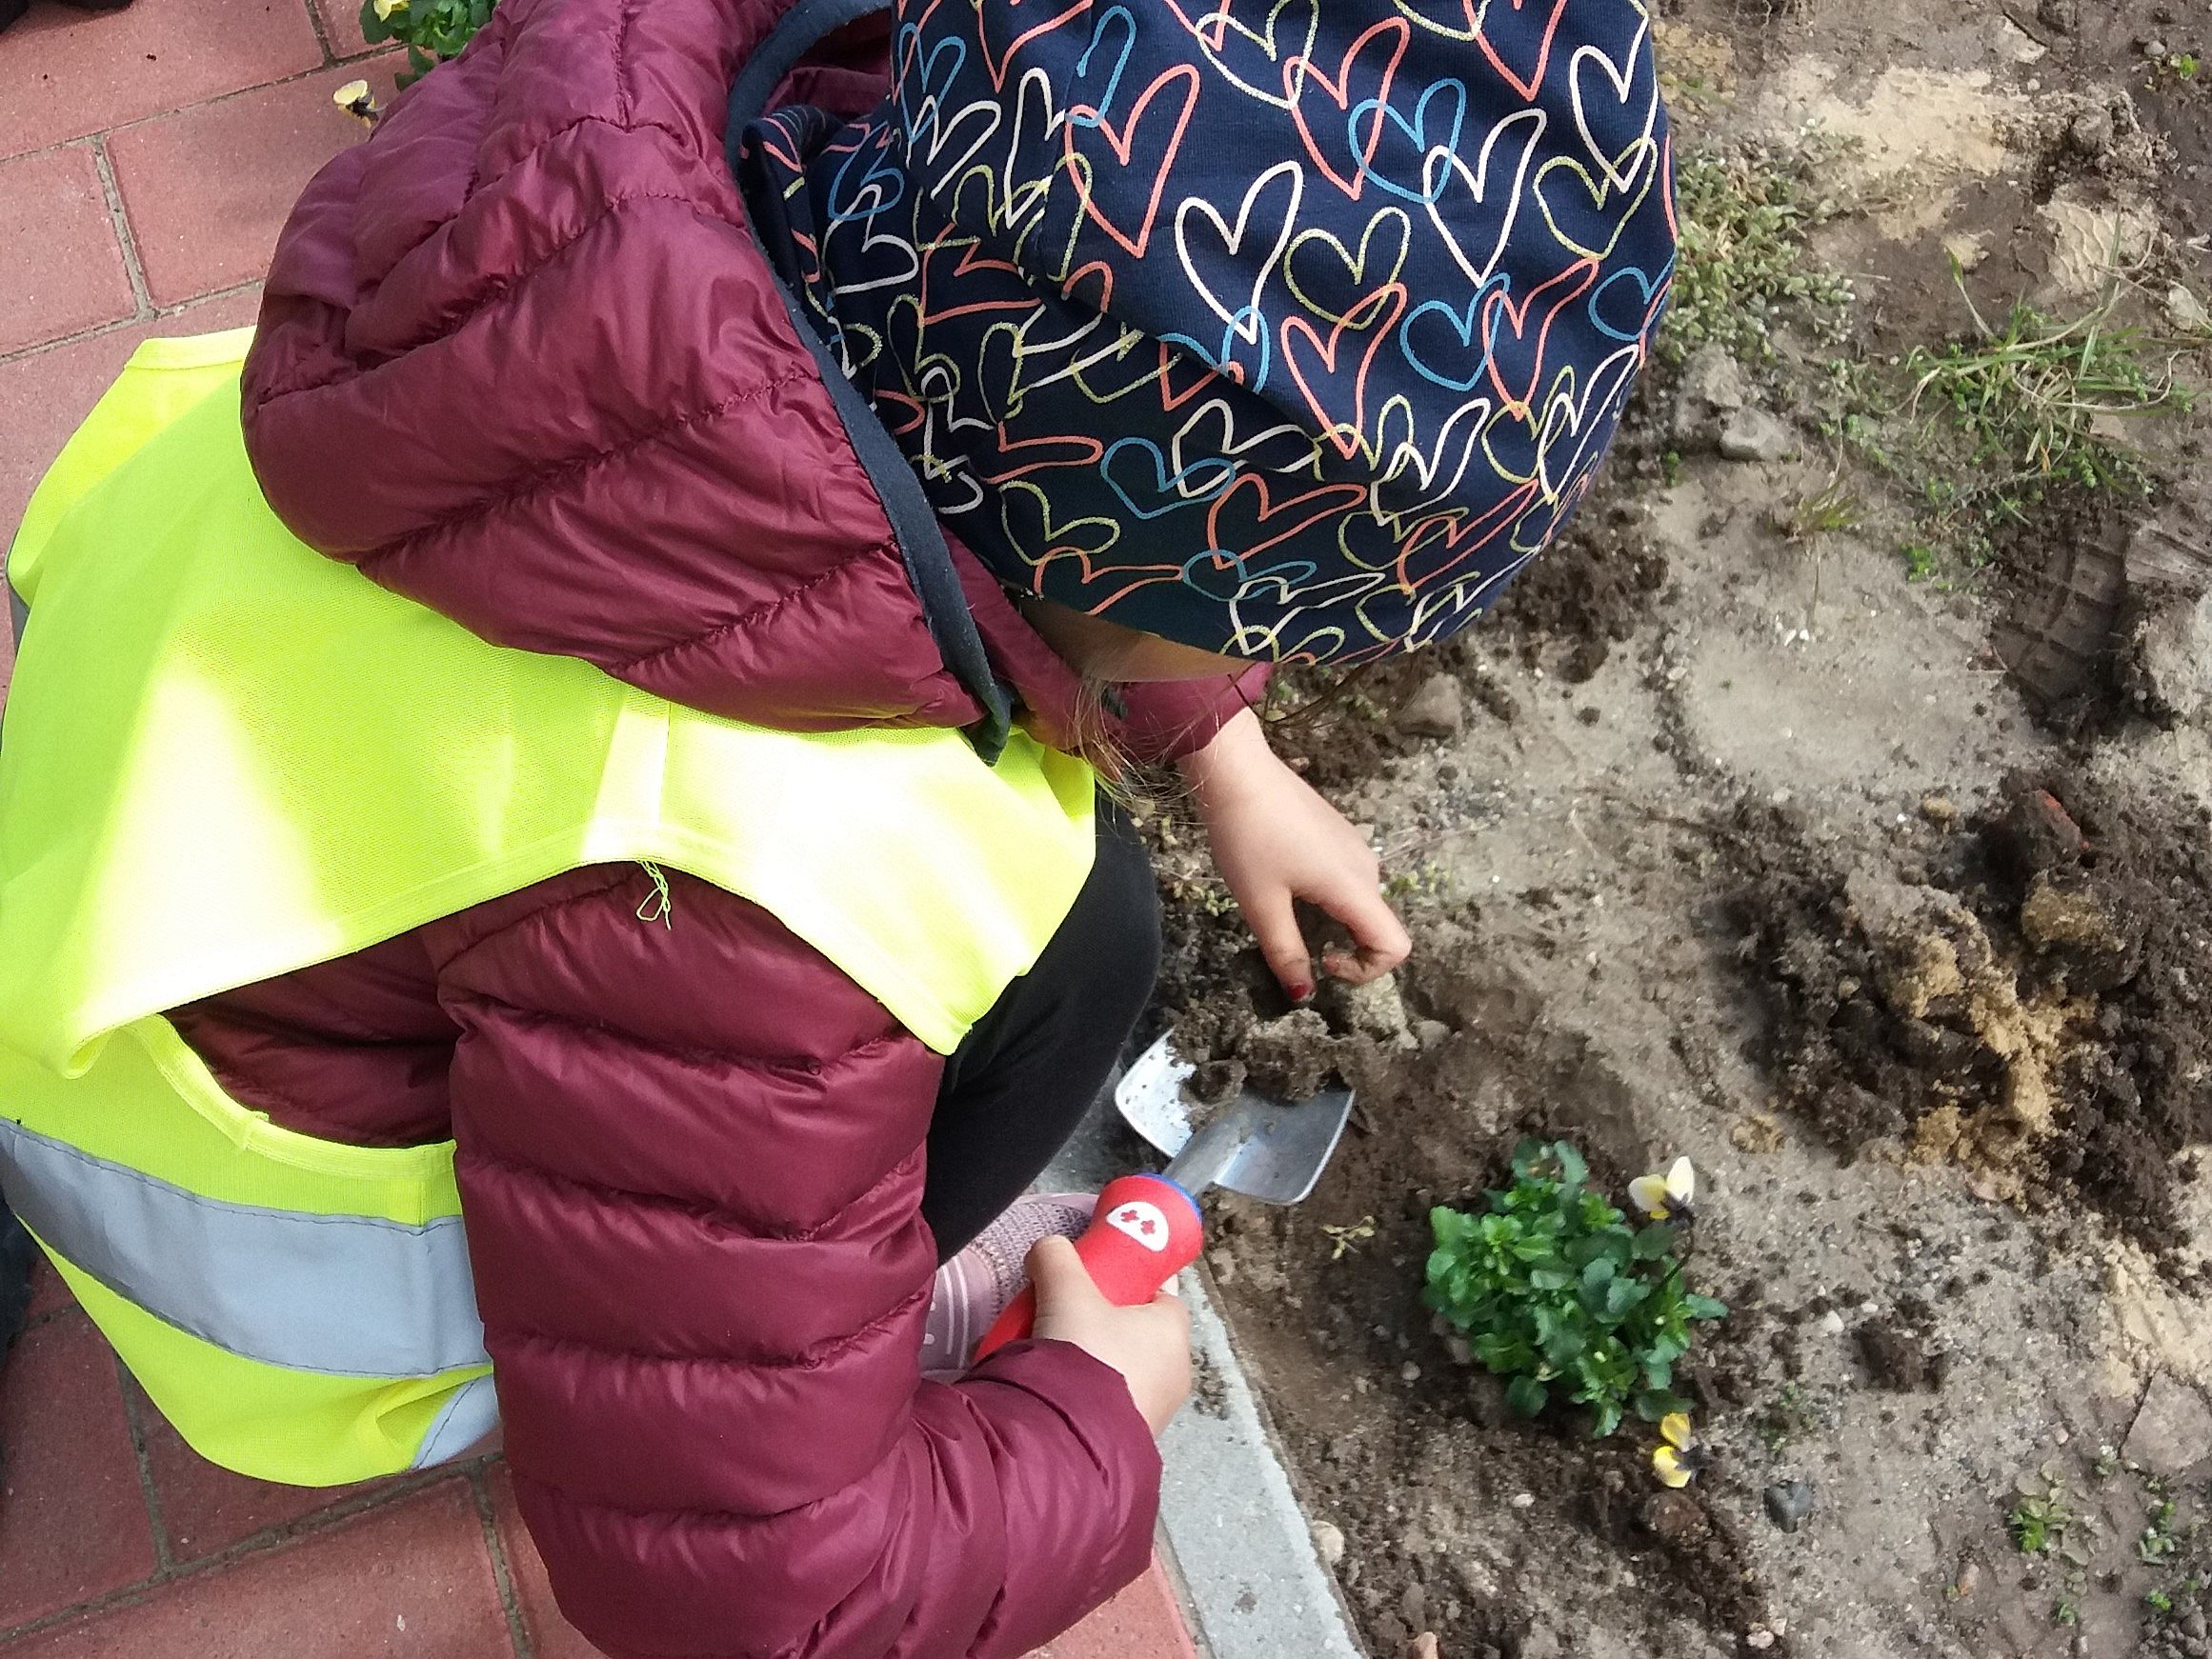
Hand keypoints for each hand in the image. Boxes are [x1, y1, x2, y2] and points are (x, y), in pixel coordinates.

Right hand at [1028, 1237, 1190, 1433]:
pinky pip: (1109, 1402)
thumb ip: (1056, 1259)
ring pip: (1123, 1367)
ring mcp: (1155, 1409)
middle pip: (1139, 1330)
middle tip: (1068, 1311)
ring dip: (1093, 1357)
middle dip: (1104, 1319)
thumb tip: (1048, 1248)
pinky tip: (1056, 1387)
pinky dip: (1087, 1390)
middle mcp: (1175, 1371)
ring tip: (1053, 1351)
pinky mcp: (1130, 1438)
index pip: (1162, 1291)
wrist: (1068, 1440)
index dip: (1132, 1279)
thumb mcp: (1064, 1293)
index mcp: (1173, 1330)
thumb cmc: (1084, 1357)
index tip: (1102, 1277)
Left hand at [1177, 708, 1411, 998]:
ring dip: (1331, 921)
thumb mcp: (1261, 905)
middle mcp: (1366, 866)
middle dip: (1344, 947)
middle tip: (1291, 936)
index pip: (1396, 946)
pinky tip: (1282, 877)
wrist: (1237, 770)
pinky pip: (1345, 879)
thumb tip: (1304, 994)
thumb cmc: (1247, 838)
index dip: (1366, 970)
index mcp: (1355, 887)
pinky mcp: (1337, 833)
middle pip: (1377, 926)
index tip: (1322, 961)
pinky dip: (1325, 897)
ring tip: (1280, 904)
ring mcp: (1354, 846)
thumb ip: (1286, 953)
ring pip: (1359, 902)